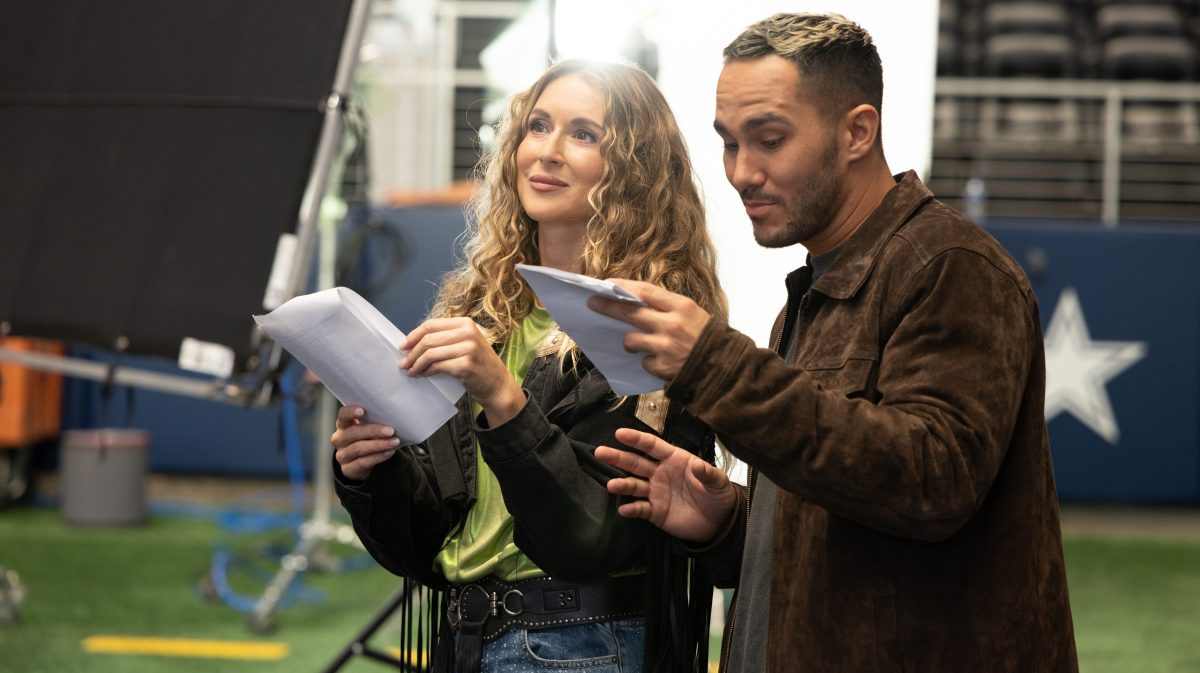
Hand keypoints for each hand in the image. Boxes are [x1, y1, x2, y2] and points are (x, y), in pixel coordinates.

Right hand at [332, 405, 399, 480]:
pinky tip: (389, 452)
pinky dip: (378, 456)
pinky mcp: (348, 469)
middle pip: (353, 432)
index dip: (350, 412)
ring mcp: (342, 455)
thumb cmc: (369, 439)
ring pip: (358, 448)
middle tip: (390, 430)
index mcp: (343, 424)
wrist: (364, 463)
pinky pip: (362, 462)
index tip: (362, 411)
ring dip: (378, 445)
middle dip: (373, 431)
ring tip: (394, 442)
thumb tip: (393, 414)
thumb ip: (375, 420)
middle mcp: (339, 439)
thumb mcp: (370, 428)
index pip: (343, 415)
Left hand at [400, 317, 524, 425]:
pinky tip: (423, 375)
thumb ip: (446, 339)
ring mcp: (468, 348)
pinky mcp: (465, 365)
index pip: (431, 325)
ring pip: (430, 353)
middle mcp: (468, 333)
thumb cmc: (479, 365)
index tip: (402, 346)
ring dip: (416, 364)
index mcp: (466, 323)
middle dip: (412, 352)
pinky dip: (426, 371)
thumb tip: (413, 343)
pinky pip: (437, 366)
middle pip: (429, 339)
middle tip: (403, 363)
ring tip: (410, 371)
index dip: (413, 335)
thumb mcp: (466, 344)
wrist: (498, 385)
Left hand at [586, 280, 709, 382]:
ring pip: (632, 339)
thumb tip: (637, 302)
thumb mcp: (693, 314)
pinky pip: (644, 361)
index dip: (624, 287)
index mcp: (681, 307)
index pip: (645, 292)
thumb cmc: (708, 339)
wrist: (725, 369)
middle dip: (609, 307)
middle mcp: (671, 324)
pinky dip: (648, 362)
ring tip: (638, 343)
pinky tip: (661, 361)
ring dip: (630, 342)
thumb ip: (668, 308)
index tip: (608, 284)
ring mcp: (666, 346)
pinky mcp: (663, 367)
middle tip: (592, 303)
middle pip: (631, 312)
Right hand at [596, 428, 736, 542]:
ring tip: (611, 485)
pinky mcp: (655, 512)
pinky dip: (631, 509)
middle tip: (600, 452)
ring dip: (622, 484)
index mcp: (674, 459)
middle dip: (618, 457)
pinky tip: (624, 509)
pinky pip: (640, 509)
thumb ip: (708, 473)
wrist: (719, 522)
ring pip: (634, 485)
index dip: (636, 439)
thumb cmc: (718, 495)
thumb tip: (698, 465)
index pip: (652, 446)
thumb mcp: (718, 482)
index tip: (620, 433)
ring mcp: (656, 492)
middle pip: (635, 463)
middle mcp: (660, 473)